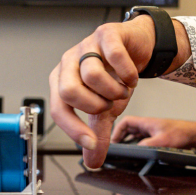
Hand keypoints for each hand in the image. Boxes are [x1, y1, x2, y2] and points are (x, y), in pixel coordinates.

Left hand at [49, 17, 190, 168]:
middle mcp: (69, 62)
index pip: (58, 109)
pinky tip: (132, 77)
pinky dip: (128, 74)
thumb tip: (92, 161)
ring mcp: (86, 45)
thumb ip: (98, 133)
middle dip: (95, 106)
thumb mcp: (106, 109)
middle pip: (69, 91)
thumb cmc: (114, 75)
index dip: (74, 129)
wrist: (137, 48)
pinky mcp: (106, 33)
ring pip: (93, 76)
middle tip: (109, 105)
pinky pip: (114, 56)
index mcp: (61, 81)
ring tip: (123, 89)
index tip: (91, 142)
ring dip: (114, 91)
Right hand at [111, 116, 195, 149]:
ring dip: (128, 144)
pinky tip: (137, 156)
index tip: (114, 142)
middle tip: (116, 150)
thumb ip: (148, 145)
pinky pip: (141, 142)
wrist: (195, 136)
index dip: (117, 131)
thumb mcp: (163, 141)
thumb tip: (135, 150)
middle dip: (120, 139)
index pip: (126, 122)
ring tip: (124, 154)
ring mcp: (151, 133)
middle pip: (127, 130)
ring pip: (134, 137)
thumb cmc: (182, 133)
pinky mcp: (155, 139)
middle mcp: (147, 127)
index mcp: (146, 122)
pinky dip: (136, 148)